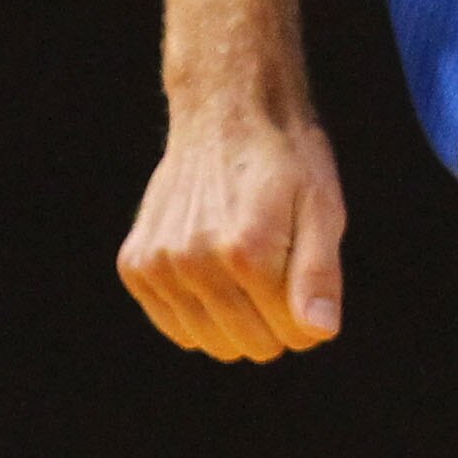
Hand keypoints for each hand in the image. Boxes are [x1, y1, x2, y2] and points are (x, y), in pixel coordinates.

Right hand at [118, 106, 345, 361]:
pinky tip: (213, 272)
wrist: (225, 112)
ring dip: (235, 318)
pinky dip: (199, 313)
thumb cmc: (284, 161)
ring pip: (211, 342)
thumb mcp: (322, 206)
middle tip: (278, 269)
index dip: (309, 314)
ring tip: (243, 265)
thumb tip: (319, 332)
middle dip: (275, 320)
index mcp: (247, 250)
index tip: (307, 279)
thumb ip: (319, 273)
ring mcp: (158, 265)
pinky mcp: (135, 266)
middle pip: (251, 344)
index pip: (292, 333)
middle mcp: (195, 262)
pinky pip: (175, 327)